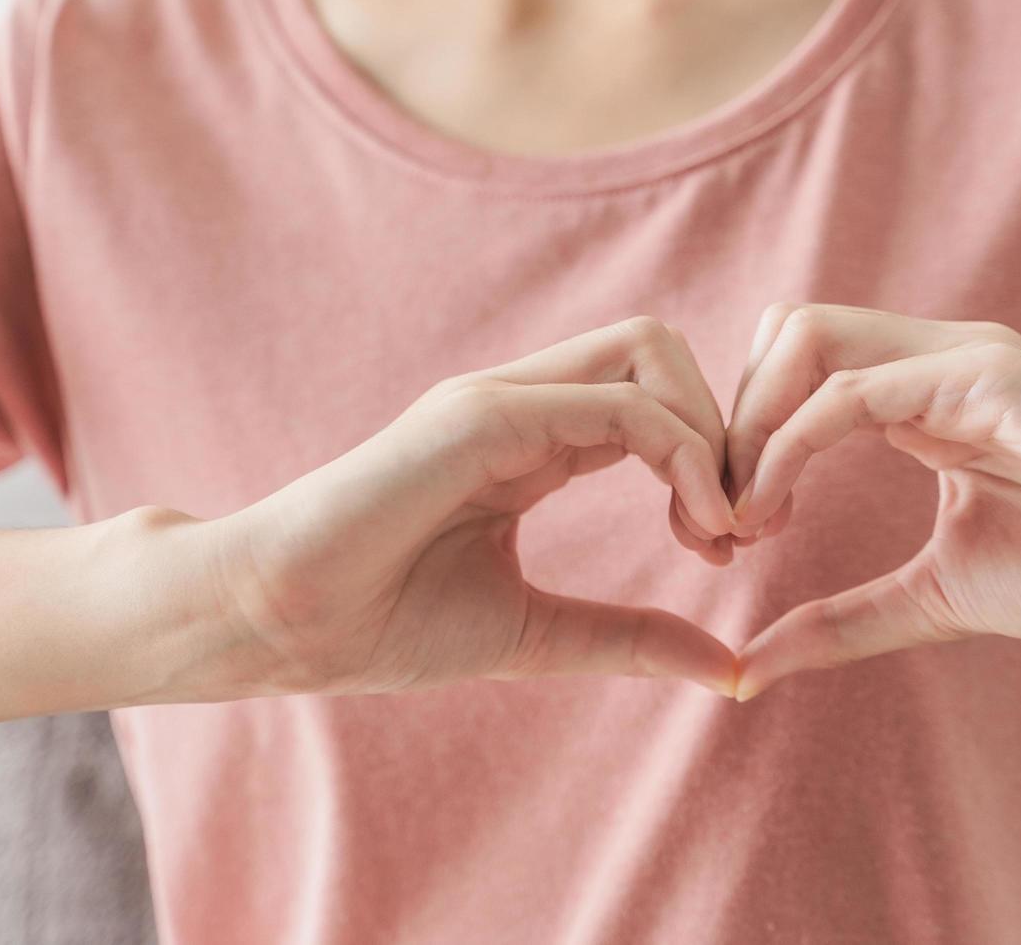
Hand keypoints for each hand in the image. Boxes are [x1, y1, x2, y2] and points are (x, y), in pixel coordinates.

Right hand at [187, 318, 742, 698]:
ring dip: (713, 434)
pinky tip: (694, 527)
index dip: (713, 459)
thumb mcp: (536, 634)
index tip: (728, 547)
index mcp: (528, 441)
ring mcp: (497, 400)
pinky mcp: (480, 417)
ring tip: (720, 529)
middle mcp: (517, 404)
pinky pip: (615, 403)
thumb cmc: (381, 624)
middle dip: (727, 427)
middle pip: (660, 351)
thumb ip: (629, 638)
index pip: (651, 396)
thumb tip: (731, 670)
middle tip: (741, 529)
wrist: (279, 622)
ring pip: (649, 353)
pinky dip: (681, 453)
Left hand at [721, 305, 1020, 700]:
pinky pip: (852, 390)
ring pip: (804, 337)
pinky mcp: (990, 375)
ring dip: (749, 424)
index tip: (726, 534)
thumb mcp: (934, 598)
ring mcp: (963, 356)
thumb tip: (750, 668)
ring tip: (743, 516)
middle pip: (782, 332)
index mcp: (921, 395)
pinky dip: (791, 446)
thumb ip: (842, 622)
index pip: (793, 371)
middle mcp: (934, 359)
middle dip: (730, 419)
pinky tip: (775, 511)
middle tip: (719, 519)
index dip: (741, 442)